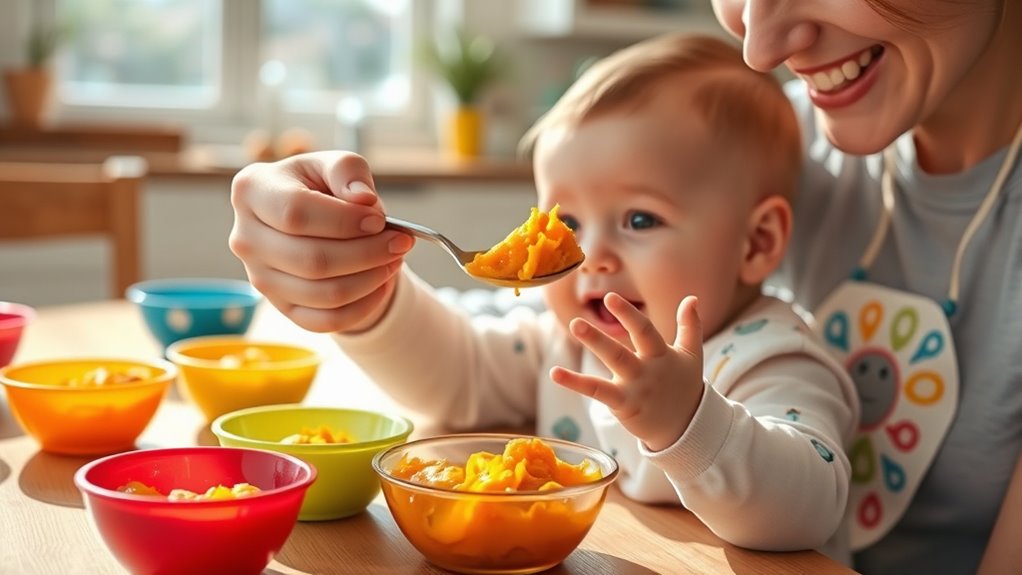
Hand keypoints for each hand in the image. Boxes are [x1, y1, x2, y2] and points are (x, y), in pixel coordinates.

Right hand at [228, 151, 413, 332]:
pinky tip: (382, 283)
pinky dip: (363, 306)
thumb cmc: (324, 187)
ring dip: (370, 279)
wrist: (315, 220)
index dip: (344, 220)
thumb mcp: (336, 165)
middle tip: (401, 242)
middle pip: (312, 260)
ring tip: (395, 260)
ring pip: (323, 294)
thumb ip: (349, 172)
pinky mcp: (282, 307)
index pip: (296, 213)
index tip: (379, 219)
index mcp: (252, 191)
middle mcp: (246, 238)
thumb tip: (363, 200)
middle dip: (367, 253)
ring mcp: (260, 278)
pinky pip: (327, 321)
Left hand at [550, 293, 704, 451]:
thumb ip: (690, 326)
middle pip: (620, 353)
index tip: (610, 298)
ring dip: (590, 352)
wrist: (686, 427)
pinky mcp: (624, 405)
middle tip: (576, 321)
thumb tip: (691, 298)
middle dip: (598, 338)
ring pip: (610, 368)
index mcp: (661, 356)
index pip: (644, 331)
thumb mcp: (691, 355)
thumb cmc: (684, 386)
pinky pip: (597, 392)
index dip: (627, 315)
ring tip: (570, 331)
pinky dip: (575, 383)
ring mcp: (635, 389)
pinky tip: (555, 372)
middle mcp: (647, 371)